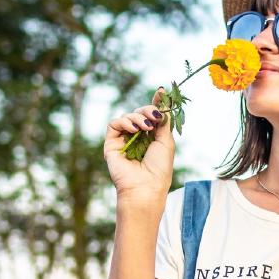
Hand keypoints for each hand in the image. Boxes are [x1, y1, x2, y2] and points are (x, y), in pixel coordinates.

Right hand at [103, 88, 174, 203]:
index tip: (161, 91)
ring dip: (137, 117)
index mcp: (152, 138)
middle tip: (154, 116)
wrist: (145, 187)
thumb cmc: (159, 169)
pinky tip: (135, 129)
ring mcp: (124, 140)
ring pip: (127, 117)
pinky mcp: (111, 144)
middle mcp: (137, 138)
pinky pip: (114, 124)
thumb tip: (163, 104)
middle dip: (148, 110)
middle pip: (140, 113)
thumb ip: (163, 122)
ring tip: (146, 127)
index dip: (156, 103)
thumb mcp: (166, 142)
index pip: (151, 116)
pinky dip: (124, 122)